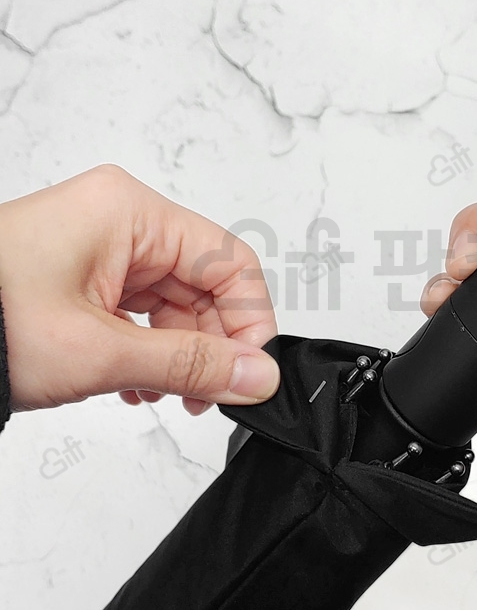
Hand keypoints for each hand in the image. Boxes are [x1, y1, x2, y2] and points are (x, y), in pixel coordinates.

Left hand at [0, 165, 279, 415]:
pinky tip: (140, 385)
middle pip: (205, 284)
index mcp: (130, 213)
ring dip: (181, 354)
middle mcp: (121, 223)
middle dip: (213, 344)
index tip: (250, 371)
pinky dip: (151, 351)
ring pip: (177, 304)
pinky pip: (144, 313)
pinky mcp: (86, 278)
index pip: (229, 261)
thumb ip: (191, 364)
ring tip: (170, 396)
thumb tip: (257, 377)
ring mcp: (102, 250)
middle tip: (212, 396)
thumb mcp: (101, 351)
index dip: (249, 319)